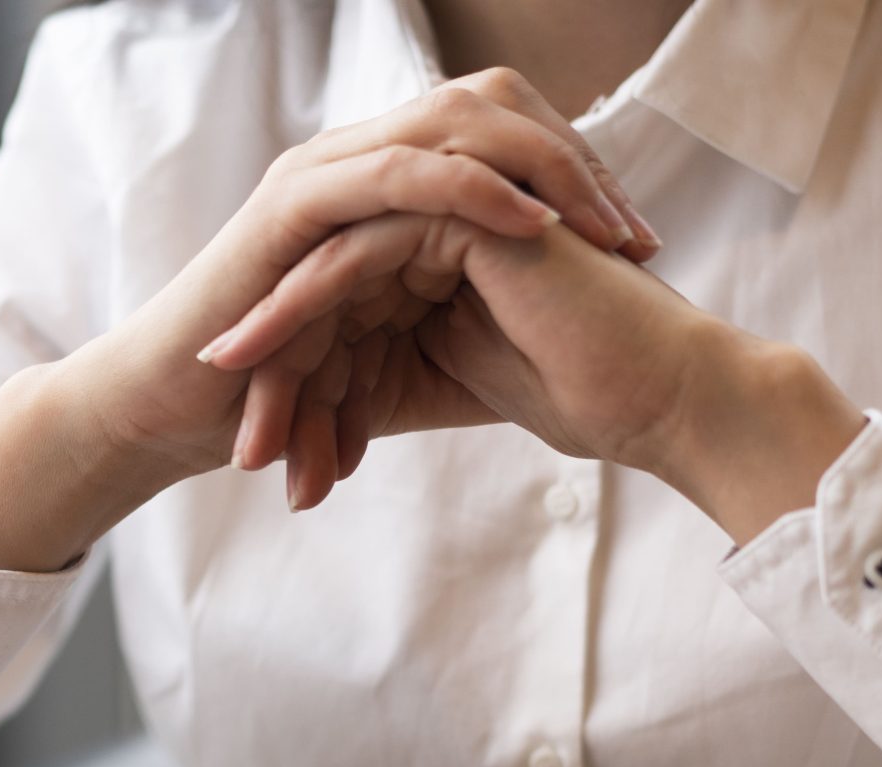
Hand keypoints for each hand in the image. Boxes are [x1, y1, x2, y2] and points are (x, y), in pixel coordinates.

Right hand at [0, 70, 658, 570]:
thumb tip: (557, 357)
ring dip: (542, 172)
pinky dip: (472, 190)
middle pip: (497, 113)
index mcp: (388, 188)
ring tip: (603, 229)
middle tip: (642, 239)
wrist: (177, 416)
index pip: (505, 145)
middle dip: (580, 171)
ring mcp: (326, 172)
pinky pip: (403, 173)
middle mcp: (360, 162)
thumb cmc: (273, 400)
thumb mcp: (392, 365)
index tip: (643, 251)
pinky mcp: (296, 204)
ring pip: (458, 126)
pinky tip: (529, 224)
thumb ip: (460, 335)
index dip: (581, 184)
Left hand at [201, 214, 867, 540]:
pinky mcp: (461, 206)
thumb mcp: (447, 381)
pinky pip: (357, 250)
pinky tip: (260, 359)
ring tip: (224, 401)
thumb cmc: (578, 395)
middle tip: (238, 447)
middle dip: (273, 366)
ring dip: (272, 336)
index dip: (298, 380)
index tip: (261, 452)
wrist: (656, 397)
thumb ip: (381, 369)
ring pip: (330, 260)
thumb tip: (309, 409)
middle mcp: (441, 213)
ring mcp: (452, 199)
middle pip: (325, 279)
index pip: (345, 303)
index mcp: (442, 246)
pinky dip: (302, 307)